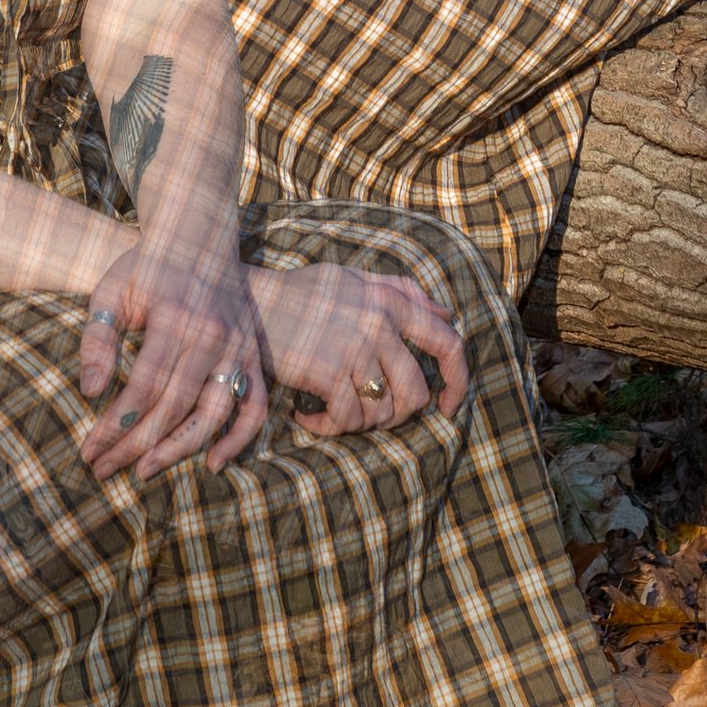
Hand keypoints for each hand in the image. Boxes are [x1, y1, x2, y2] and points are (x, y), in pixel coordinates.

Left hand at [77, 232, 270, 482]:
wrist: (198, 234)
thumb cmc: (146, 266)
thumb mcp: (111, 290)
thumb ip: (98, 339)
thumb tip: (92, 392)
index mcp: (175, 315)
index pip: (144, 386)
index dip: (116, 424)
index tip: (89, 449)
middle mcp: (212, 334)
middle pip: (174, 406)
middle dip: (135, 445)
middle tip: (102, 470)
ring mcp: (239, 345)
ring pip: (215, 414)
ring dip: (179, 450)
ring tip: (144, 471)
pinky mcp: (254, 353)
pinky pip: (256, 406)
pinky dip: (240, 439)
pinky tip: (213, 464)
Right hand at [247, 260, 469, 436]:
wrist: (248, 301)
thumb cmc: (301, 292)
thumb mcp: (354, 279)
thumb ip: (402, 291)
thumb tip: (446, 313)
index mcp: (391, 301)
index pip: (448, 343)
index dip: (458, 381)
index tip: (447, 405)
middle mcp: (379, 323)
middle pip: (415, 394)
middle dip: (396, 415)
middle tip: (367, 413)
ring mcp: (354, 348)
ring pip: (382, 412)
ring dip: (360, 423)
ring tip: (334, 410)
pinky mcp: (328, 371)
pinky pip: (347, 420)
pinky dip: (328, 427)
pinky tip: (308, 416)